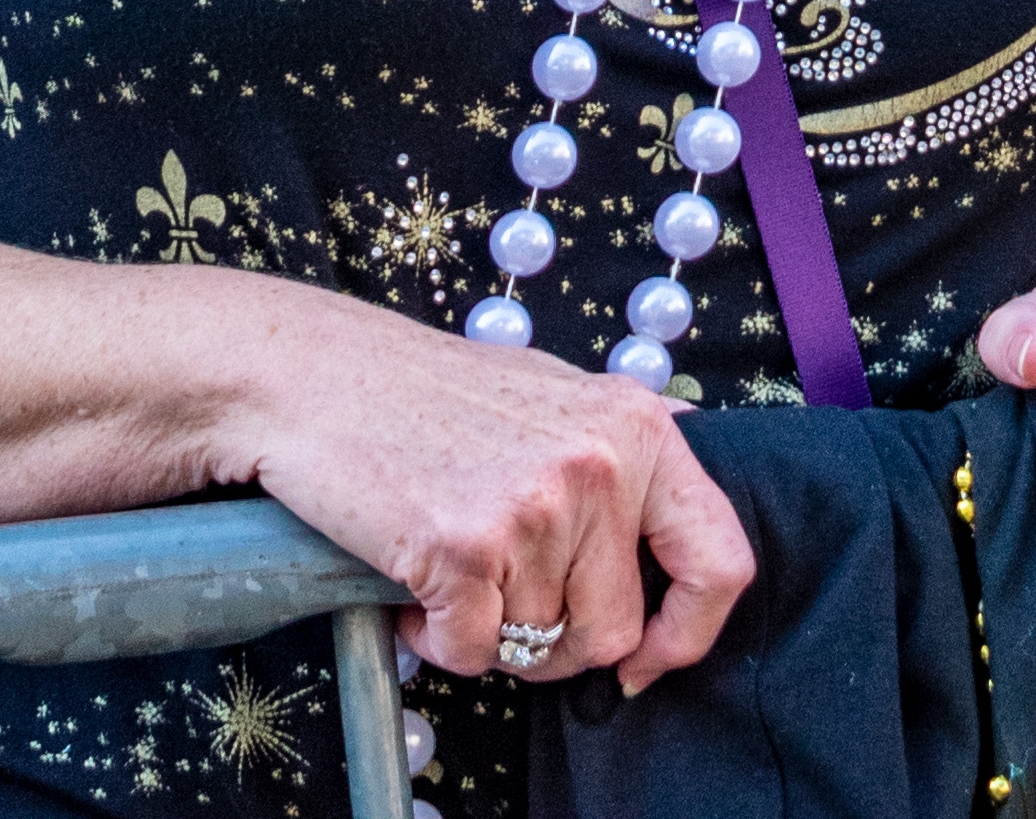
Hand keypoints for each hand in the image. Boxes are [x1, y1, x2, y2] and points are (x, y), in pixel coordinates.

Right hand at [219, 299, 750, 691]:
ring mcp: (535, 507)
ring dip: (487, 631)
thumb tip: (685, 518)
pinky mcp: (464, 548)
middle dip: (559, 647)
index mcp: (641, 429)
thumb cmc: (429, 392)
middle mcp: (602, 466)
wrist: (315, 376)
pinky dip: (438, 640)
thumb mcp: (560, 393)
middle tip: (505, 610)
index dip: (689, 632)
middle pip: (615, 628)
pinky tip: (414, 587)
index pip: (719, 559)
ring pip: (538, 645)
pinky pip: (472, 652)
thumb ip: (626, 449)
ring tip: (448, 568)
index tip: (647, 659)